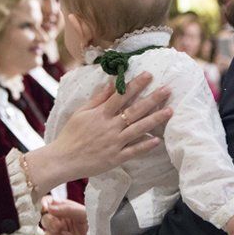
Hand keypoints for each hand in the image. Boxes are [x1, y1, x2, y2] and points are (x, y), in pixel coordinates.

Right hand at [26, 73, 172, 191]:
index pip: (121, 96)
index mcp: (101, 114)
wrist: (63, 160)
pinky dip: (145, 146)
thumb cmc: (70, 134)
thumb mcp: (81, 112)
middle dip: (152, 99)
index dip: (135, 84)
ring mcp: (114, 143)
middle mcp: (110, 127)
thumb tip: (111, 84)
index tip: (149, 75)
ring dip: (155, 119)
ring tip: (170, 111)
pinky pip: (134, 151)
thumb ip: (97, 99)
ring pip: (138, 129)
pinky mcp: (116, 158)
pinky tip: (158, 140)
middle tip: (168, 90)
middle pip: (134, 111)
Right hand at [42, 199, 89, 234]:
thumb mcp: (85, 214)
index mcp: (67, 210)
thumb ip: (67, 209)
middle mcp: (62, 223)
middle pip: (44, 220)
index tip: (46, 209)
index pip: (49, 203)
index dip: (44, 205)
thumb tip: (49, 208)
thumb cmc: (99, 228)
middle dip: (50, 223)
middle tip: (60, 226)